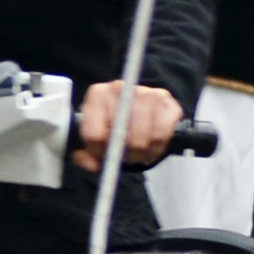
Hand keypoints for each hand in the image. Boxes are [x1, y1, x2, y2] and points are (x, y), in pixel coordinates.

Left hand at [69, 81, 183, 168]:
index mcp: (97, 95)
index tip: (104, 154)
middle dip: (123, 152)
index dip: (99, 150)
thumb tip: (93, 164)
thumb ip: (84, 155)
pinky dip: (158, 147)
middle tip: (124, 156)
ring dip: (141, 151)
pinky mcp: (169, 103)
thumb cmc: (112, 126)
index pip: (94, 132)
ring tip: (138, 153)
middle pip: (121, 132)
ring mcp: (148, 93)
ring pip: (143, 134)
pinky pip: (163, 133)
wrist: (138, 111)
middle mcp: (122, 88)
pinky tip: (152, 147)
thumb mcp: (91, 140)